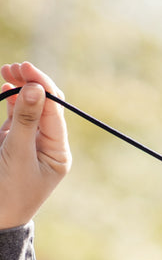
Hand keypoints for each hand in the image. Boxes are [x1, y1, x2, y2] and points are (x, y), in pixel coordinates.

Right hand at [0, 61, 70, 227]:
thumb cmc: (9, 192)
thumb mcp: (16, 154)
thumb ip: (24, 121)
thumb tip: (36, 87)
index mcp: (58, 151)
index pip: (55, 110)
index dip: (42, 86)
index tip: (26, 69)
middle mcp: (48, 145)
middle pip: (45, 105)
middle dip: (31, 83)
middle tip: (12, 68)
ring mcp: (30, 142)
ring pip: (29, 107)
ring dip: (20, 88)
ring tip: (7, 71)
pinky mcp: (13, 141)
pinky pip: (16, 115)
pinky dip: (11, 99)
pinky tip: (6, 85)